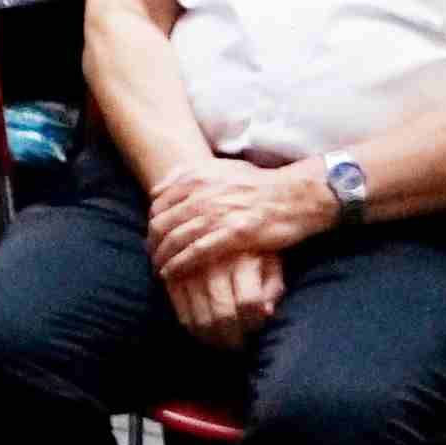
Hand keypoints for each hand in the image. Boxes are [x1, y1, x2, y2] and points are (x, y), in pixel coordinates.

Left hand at [141, 150, 315, 274]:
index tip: (151, 235)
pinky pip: (196, 253)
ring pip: (175, 239)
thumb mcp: (221, 168)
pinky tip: (170, 275)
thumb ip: (188, 175)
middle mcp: (203, 194)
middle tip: (150, 256)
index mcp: (198, 177)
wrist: (295, 195)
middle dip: (152, 243)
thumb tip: (156, 190)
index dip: (150, 222)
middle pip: (162, 223)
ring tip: (157, 269)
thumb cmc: (260, 184)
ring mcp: (218, 214)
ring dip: (161, 257)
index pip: (159, 203)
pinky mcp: (233, 234)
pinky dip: (178, 265)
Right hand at [165, 244, 283, 345]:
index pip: (249, 302)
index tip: (254, 329)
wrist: (213, 224)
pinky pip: (180, 309)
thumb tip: (267, 312)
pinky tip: (200, 331)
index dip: (253, 322)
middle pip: (223, 314)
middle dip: (231, 337)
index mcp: (243, 258)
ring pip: (200, 316)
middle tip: (235, 346)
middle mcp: (215, 263)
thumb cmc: (249, 248)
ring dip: (210, 337)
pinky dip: (189, 325)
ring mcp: (191, 269)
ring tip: (218, 343)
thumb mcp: (270, 261)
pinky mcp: (173, 273)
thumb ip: (273, 286)